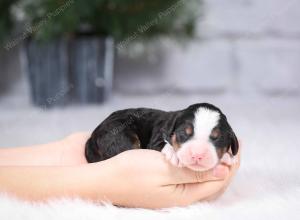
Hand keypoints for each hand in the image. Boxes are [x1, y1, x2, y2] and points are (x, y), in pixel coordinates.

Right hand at [90, 148, 239, 207]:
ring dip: (213, 164)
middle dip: (225, 163)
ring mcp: (173, 194)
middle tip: (232, 143)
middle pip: (213, 182)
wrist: (104, 180)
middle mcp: (182, 198)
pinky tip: (198, 157)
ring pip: (202, 180)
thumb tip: (222, 171)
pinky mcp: (166, 188)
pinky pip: (190, 178)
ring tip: (219, 148)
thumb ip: (193, 172)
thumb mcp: (164, 169)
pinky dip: (199, 166)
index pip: (218, 180)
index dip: (230, 162)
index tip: (237, 144)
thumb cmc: (130, 172)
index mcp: (185, 196)